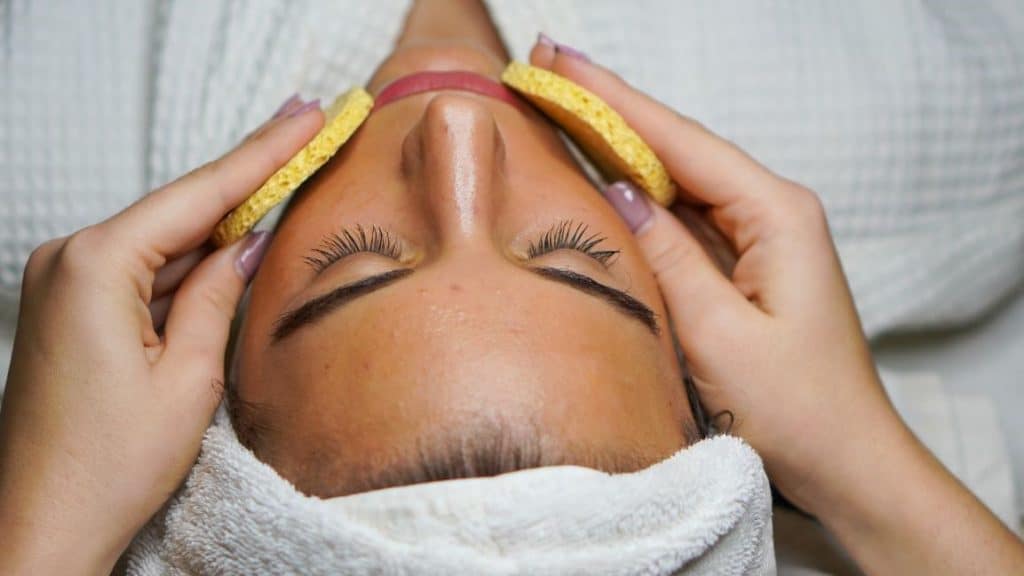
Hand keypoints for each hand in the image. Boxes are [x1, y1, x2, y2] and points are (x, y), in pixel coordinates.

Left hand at [0, 96, 322, 573]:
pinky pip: (142, 271)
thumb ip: (217, 295)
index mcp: (95, 267)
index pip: (199, 195)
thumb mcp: (189, 378)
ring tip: (286, 181)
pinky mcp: (70, 309)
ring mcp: (63, 283)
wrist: (39, 528)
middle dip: (248, 177)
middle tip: (305, 129)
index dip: (264, 153)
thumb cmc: (108, 466)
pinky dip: (189, 263)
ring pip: (163, 240)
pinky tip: (233, 245)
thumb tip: (246, 241)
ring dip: (222, 223)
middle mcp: (68, 260)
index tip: (307, 114)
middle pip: (179, 209)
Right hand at [529, 39, 1023, 573]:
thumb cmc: (796, 409)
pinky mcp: (745, 269)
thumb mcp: (718, 334)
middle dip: (612, 110)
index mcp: (777, 215)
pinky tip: (604, 177)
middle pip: (678, 149)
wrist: (848, 466)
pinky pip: (685, 220)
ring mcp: (759, 240)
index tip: (560, 65)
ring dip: (622, 148)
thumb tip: (618, 192)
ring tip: (563, 109)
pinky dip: (641, 197)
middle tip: (548, 70)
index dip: (615, 101)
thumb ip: (667, 256)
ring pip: (678, 182)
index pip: (680, 142)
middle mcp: (772, 213)